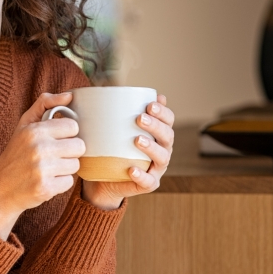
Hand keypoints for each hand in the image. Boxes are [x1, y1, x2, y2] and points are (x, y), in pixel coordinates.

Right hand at [0, 92, 84, 239]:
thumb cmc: (15, 155)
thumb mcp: (24, 125)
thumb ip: (45, 104)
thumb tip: (69, 95)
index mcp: (35, 130)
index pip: (73, 126)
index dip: (67, 134)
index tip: (56, 139)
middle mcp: (39, 148)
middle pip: (79, 146)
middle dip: (69, 152)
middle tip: (54, 156)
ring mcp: (42, 169)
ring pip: (76, 165)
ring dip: (65, 168)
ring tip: (48, 169)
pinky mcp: (46, 188)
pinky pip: (69, 182)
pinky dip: (60, 183)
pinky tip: (46, 181)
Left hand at [81, 94, 174, 209]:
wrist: (104, 179)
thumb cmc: (111, 148)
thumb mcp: (112, 129)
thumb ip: (115, 112)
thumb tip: (112, 89)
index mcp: (158, 134)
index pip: (168, 120)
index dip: (163, 112)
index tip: (150, 104)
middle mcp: (162, 150)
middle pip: (167, 136)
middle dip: (156, 126)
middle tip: (139, 118)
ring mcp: (156, 168)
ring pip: (162, 158)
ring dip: (152, 148)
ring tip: (137, 140)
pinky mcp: (148, 184)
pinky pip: (148, 181)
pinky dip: (142, 175)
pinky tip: (132, 169)